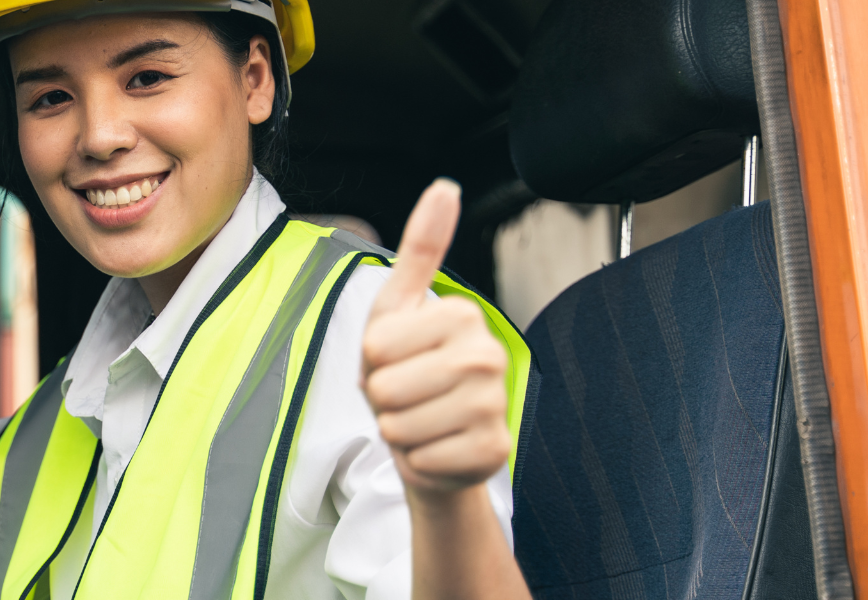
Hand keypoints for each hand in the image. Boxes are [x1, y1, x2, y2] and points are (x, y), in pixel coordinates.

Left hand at [361, 178, 511, 497]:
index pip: (376, 346)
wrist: (430, 436)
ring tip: (418, 419)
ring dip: (397, 430)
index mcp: (463, 314)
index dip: (371, 359)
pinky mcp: (494, 450)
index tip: (395, 358)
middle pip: (387, 388)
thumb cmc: (406, 368)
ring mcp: (495, 405)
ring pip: (401, 426)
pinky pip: (422, 460)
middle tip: (405, 395)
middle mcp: (488, 355)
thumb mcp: (398, 306)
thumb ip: (421, 248)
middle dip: (381, 399)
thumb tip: (445, 185)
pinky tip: (436, 448)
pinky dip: (416, 460)